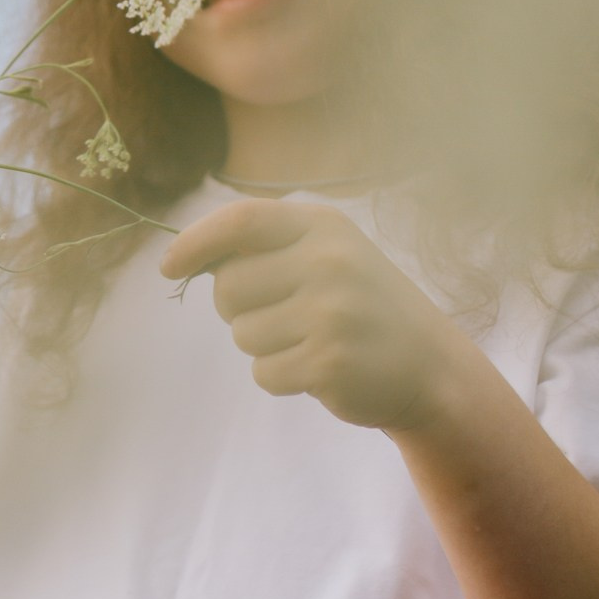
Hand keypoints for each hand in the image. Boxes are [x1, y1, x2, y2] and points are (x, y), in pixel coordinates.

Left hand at [158, 198, 476, 431]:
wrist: (430, 368)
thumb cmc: (360, 309)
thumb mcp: (325, 257)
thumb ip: (263, 249)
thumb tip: (183, 258)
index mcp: (323, 226)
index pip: (240, 220)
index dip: (194, 242)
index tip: (167, 267)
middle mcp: (329, 260)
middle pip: (227, 287)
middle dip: (239, 310)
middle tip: (286, 317)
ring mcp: (332, 311)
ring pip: (242, 334)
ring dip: (264, 347)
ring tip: (312, 341)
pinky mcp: (330, 360)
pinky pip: (263, 373)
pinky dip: (281, 378)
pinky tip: (320, 369)